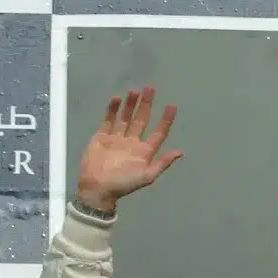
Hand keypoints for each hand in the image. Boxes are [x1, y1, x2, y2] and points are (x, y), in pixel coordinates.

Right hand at [76, 85, 182, 212]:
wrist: (97, 188)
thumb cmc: (124, 184)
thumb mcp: (147, 176)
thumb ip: (162, 163)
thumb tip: (180, 151)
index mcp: (145, 152)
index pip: (158, 132)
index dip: (165, 120)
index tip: (171, 106)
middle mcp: (132, 142)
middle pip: (141, 120)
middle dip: (146, 105)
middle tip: (150, 88)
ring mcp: (117, 138)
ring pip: (125, 117)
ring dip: (130, 104)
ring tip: (134, 91)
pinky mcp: (102, 137)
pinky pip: (108, 120)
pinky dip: (112, 110)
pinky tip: (117, 99)